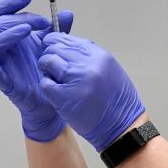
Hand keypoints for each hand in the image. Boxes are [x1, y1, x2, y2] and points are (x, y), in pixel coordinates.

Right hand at [0, 0, 73, 141]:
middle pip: (0, 23)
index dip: (12, 2)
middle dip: (21, 18)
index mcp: (14, 34)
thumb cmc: (48, 69)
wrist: (52, 99)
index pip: (4, 12)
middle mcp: (6, 46)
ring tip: (27, 30)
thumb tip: (66, 13)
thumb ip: (60, 30)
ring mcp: (3, 63)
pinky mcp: (4, 82)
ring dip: (9, 34)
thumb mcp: (56, 46)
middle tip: (43, 22)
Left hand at [37, 34, 143, 151]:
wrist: (122, 128)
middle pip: (57, 47)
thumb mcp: (110, 70)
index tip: (53, 46)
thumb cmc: (117, 102)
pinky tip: (53, 91)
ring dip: (46, 68)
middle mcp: (88, 65)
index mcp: (100, 56)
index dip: (58, 41)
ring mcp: (75, 80)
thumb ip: (91, 57)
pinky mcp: (64, 97)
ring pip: (48, 61)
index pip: (70, 40)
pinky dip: (46, 85)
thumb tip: (71, 47)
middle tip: (50, 64)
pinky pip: (45, 83)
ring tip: (52, 77)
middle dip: (50, 53)